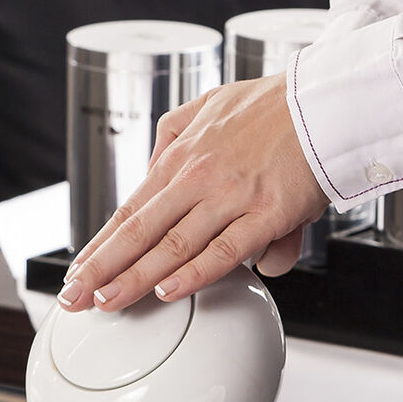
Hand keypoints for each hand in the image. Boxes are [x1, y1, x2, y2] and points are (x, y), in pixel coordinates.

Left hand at [58, 73, 329, 311]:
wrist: (327, 100)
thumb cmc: (275, 106)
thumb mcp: (207, 104)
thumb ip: (176, 134)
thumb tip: (154, 165)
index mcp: (181, 157)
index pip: (129, 211)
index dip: (100, 245)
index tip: (78, 270)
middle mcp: (197, 178)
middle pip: (138, 232)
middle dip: (101, 269)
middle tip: (74, 296)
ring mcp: (231, 197)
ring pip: (172, 246)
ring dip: (134, 278)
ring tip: (106, 301)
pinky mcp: (267, 213)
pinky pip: (225, 249)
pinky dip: (194, 274)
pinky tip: (168, 292)